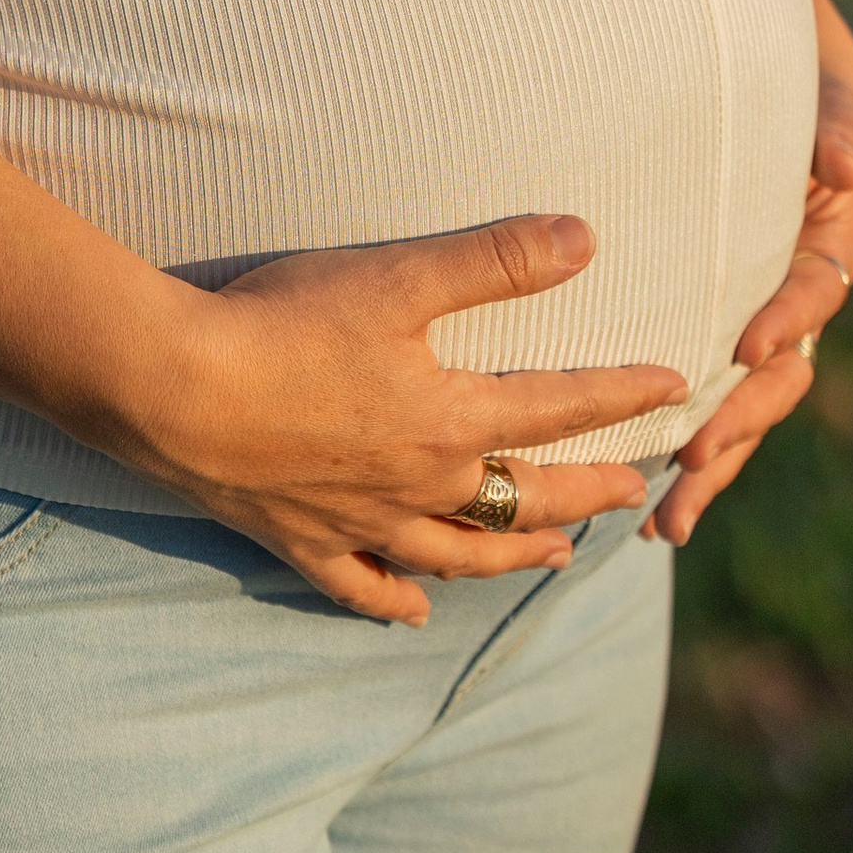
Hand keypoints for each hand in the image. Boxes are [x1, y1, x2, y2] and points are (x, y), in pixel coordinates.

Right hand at [133, 213, 687, 626]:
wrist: (175, 391)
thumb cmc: (284, 324)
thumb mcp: (397, 277)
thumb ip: (494, 259)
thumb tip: (587, 238)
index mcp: (451, 420)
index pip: (561, 406)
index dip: (624, 394)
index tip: (676, 388)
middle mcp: (421, 486)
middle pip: (525, 496)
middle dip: (586, 492)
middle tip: (633, 494)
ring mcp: (364, 524)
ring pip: (460, 554)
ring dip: (515, 554)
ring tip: (556, 558)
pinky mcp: (304, 541)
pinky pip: (364, 587)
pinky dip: (397, 601)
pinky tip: (417, 613)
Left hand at [647, 0, 852, 547]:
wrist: (738, 31)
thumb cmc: (781, 42)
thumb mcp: (819, 66)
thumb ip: (832, 114)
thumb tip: (842, 163)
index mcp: (825, 225)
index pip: (815, 284)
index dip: (787, 317)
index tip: (747, 346)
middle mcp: (792, 276)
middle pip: (778, 370)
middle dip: (739, 420)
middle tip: (688, 460)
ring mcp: (749, 302)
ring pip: (738, 397)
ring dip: (708, 456)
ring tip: (665, 518)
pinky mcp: (703, 311)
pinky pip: (695, 380)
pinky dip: (671, 431)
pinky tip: (637, 486)